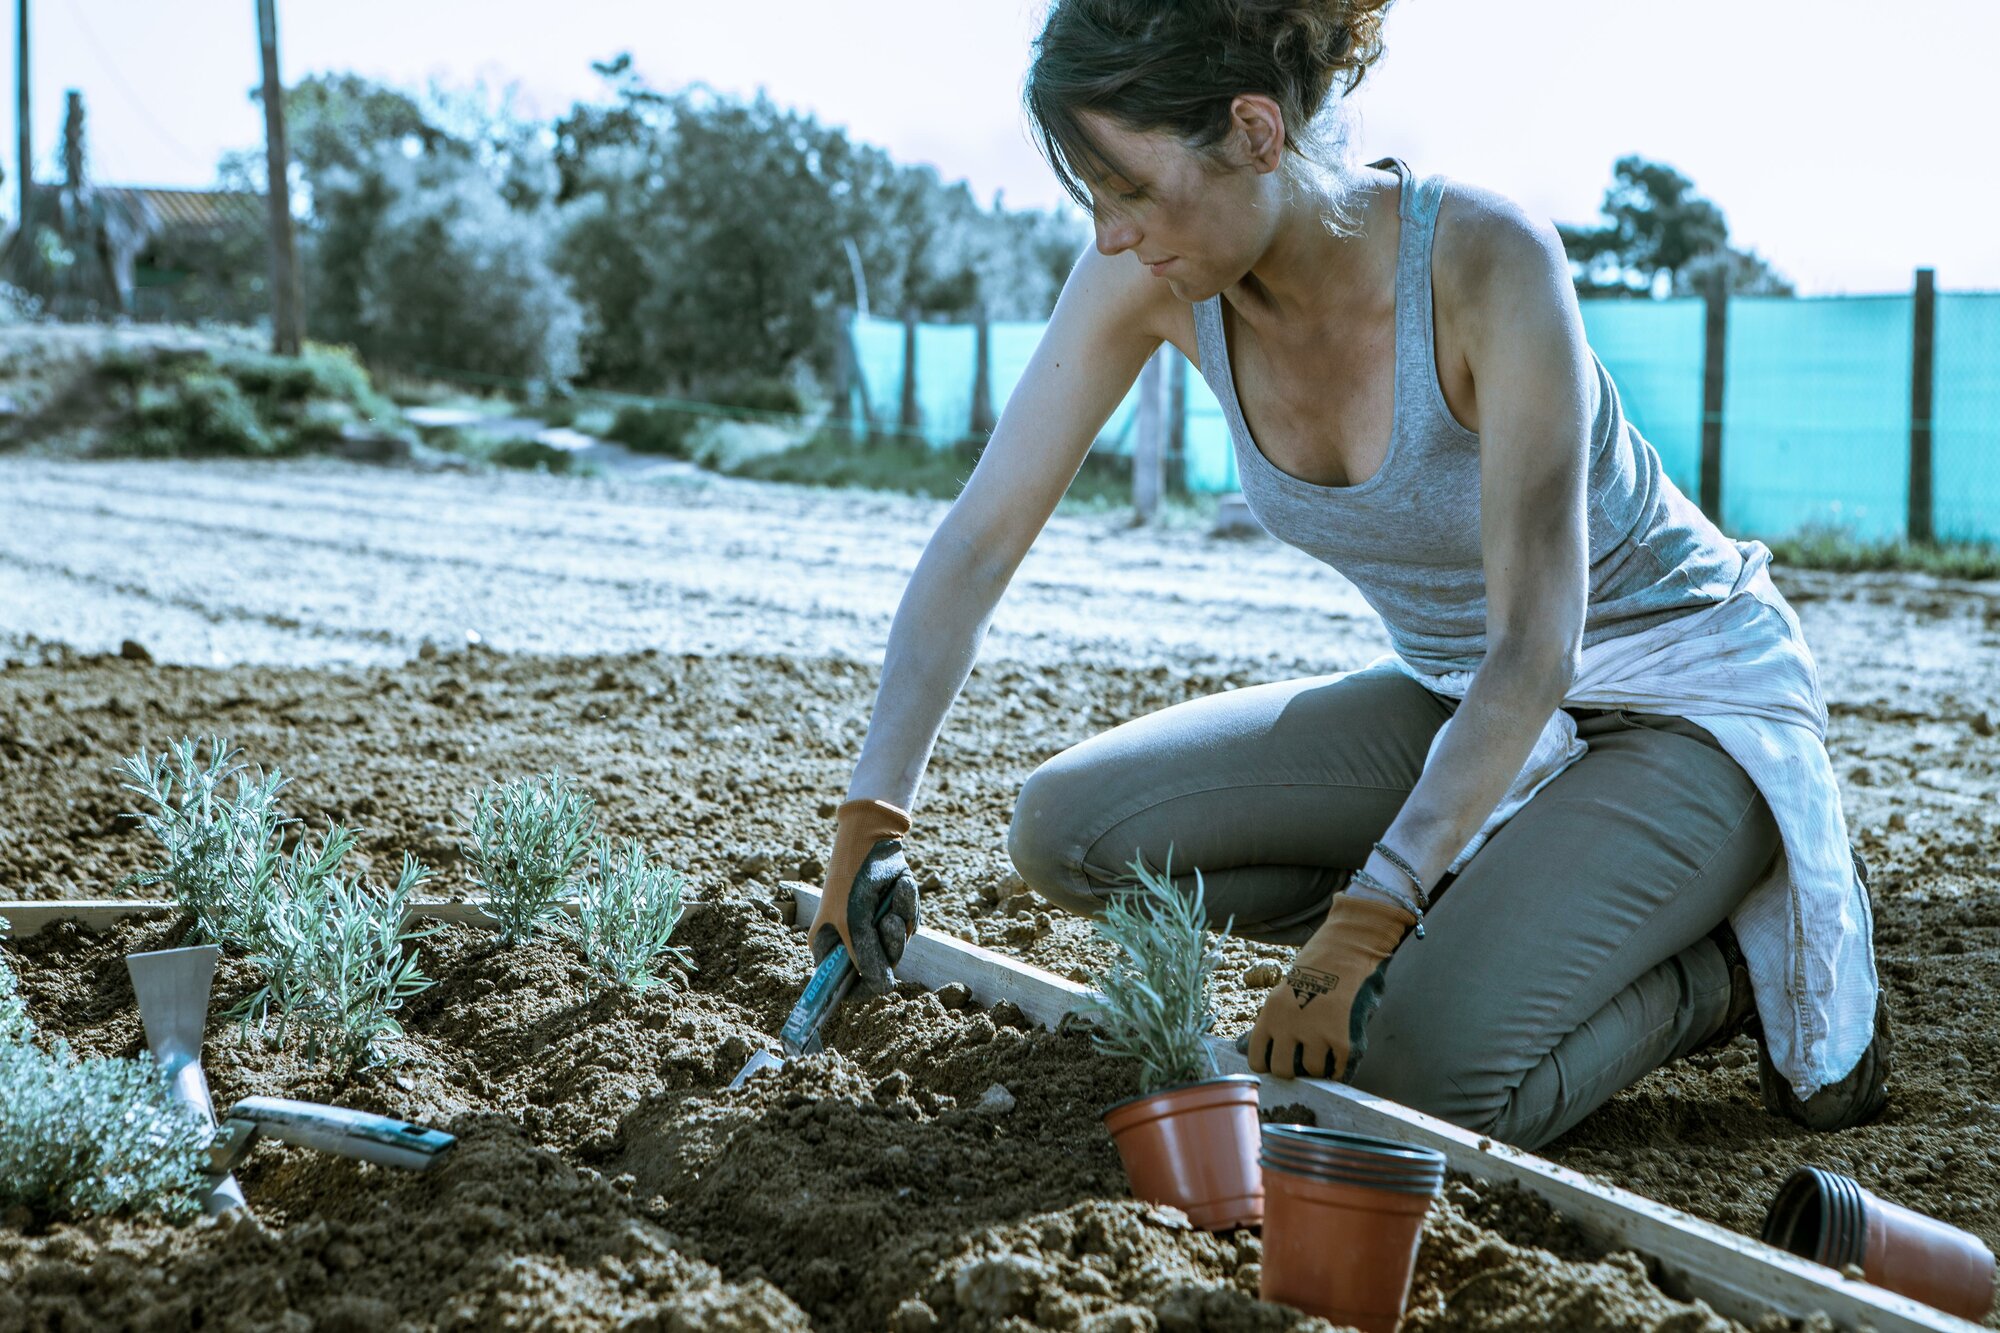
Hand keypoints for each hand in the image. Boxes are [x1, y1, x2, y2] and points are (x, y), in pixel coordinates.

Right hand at [808, 798, 918, 993]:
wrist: (874, 838)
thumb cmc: (853, 878)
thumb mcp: (854, 922)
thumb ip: (866, 957)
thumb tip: (881, 988)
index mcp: (829, 945)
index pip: (843, 984)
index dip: (861, 988)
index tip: (879, 983)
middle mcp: (850, 940)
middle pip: (878, 967)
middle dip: (888, 945)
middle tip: (887, 923)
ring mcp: (873, 927)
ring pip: (899, 946)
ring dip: (900, 921)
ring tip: (892, 900)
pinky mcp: (894, 912)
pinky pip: (910, 924)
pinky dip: (908, 906)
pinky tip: (900, 886)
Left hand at [1246, 893, 1414, 1081]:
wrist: (1347, 949)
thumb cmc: (1314, 972)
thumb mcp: (1282, 993)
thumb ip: (1270, 1023)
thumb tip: (1243, 1049)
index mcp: (1269, 1014)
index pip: (1257, 1060)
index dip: (1267, 1066)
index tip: (1278, 1063)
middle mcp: (1289, 1025)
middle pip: (1283, 1071)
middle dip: (1293, 1071)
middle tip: (1303, 1062)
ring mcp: (1317, 1033)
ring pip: (1313, 1071)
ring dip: (1320, 1067)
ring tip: (1325, 1053)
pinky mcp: (1343, 1039)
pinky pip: (1339, 1070)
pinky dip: (1341, 1069)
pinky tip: (1340, 1057)